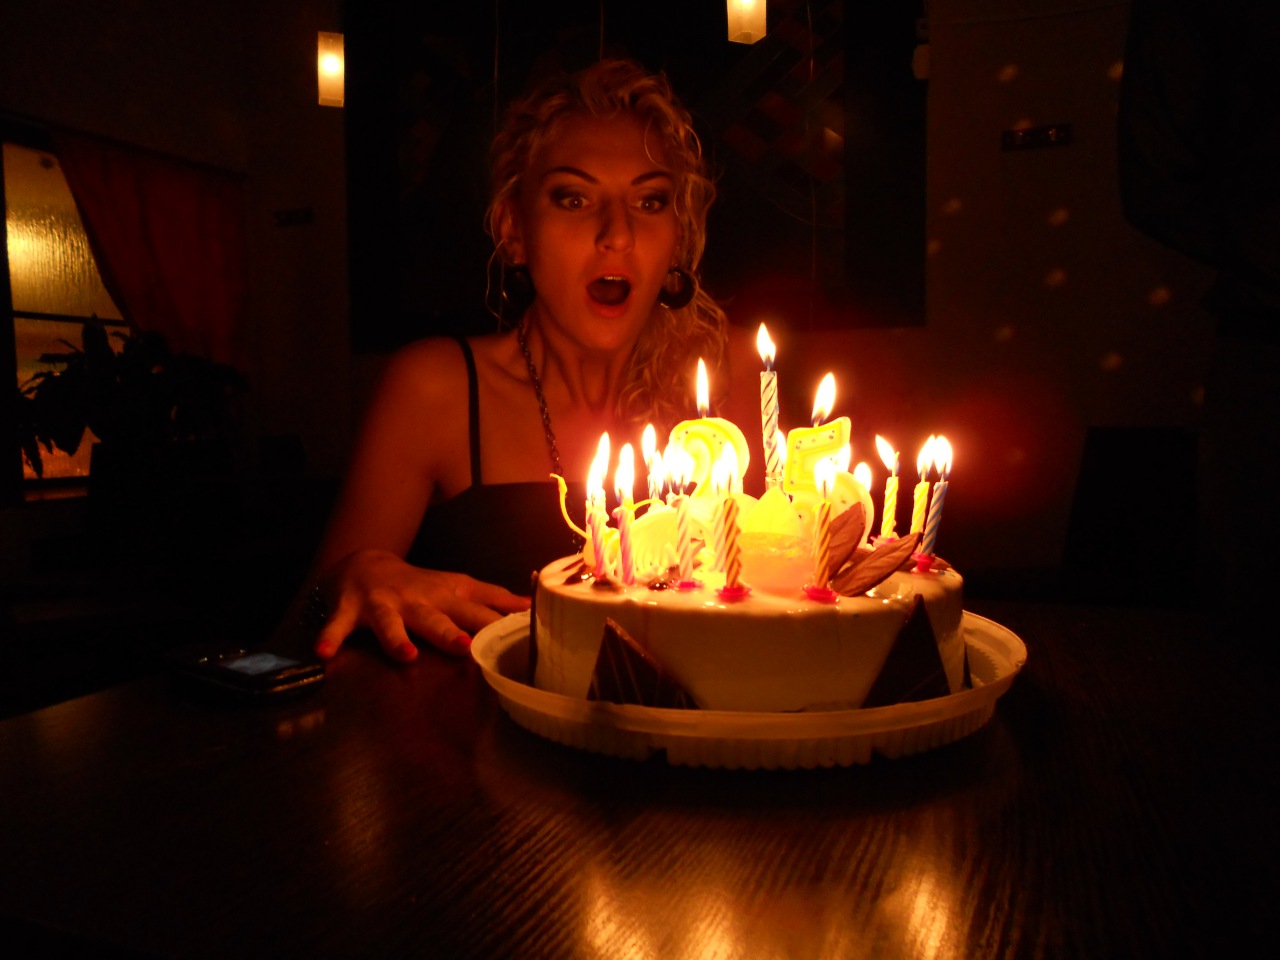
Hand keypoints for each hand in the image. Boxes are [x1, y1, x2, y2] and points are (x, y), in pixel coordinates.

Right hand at [312, 548, 530, 662]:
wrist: (365, 562)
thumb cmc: (421, 585)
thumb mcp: (459, 588)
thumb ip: (494, 599)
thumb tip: (533, 604)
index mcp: (447, 597)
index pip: (478, 611)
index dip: (500, 623)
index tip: (522, 636)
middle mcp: (417, 600)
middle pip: (437, 617)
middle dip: (451, 632)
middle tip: (467, 648)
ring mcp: (382, 604)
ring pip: (390, 622)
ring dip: (396, 638)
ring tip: (405, 656)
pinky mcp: (350, 610)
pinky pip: (338, 626)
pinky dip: (330, 637)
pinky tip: (323, 652)